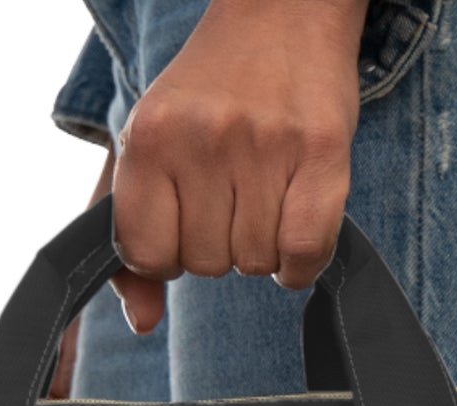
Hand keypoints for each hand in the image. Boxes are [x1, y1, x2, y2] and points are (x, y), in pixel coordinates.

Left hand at [109, 0, 363, 333]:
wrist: (282, 10)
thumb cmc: (211, 92)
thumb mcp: (152, 149)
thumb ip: (133, 239)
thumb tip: (141, 323)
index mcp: (149, 137)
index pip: (147, 256)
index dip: (167, 253)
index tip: (184, 220)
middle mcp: (203, 138)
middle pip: (205, 265)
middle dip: (219, 245)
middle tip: (232, 195)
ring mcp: (265, 144)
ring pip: (254, 264)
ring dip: (261, 248)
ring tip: (264, 195)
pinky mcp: (322, 151)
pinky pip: (304, 254)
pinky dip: (300, 263)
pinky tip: (295, 230)